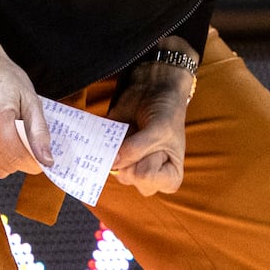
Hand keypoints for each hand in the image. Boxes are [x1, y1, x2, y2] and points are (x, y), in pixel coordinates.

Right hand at [0, 47, 53, 177]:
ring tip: (7, 134)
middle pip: (5, 165)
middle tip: (25, 139)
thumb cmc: (4, 79)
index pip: (17, 157)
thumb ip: (39, 132)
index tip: (41, 159)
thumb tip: (47, 162)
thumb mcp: (30, 99)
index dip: (33, 162)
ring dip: (5, 158)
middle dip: (20, 159)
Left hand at [108, 50, 196, 195]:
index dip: (146, 160)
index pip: (146, 180)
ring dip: (118, 146)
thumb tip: (110, 162)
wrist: (155, 89)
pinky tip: (115, 131)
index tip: (159, 143)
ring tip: (133, 130)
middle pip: (128, 177)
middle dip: (131, 153)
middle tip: (145, 134)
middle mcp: (148, 177)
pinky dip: (102, 143)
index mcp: (168, 177)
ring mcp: (130, 166)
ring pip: (113, 169)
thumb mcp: (159, 130)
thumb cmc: (166, 111)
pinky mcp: (115, 155)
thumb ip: (136, 149)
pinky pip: (100, 158)